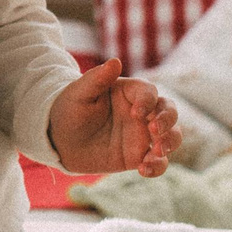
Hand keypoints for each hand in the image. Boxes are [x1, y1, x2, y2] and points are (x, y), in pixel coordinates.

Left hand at [47, 59, 178, 177]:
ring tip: (156, 151)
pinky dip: (158, 166)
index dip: (148, 102)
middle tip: (154, 130)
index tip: (136, 114)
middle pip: (169, 111)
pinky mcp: (139, 156)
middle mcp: (142, 112)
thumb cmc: (69, 110)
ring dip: (170, 142)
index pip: (150, 92)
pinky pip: (158, 162)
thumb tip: (115, 61)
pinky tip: (144, 170)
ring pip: (171, 136)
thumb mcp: (79, 93)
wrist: (60, 140)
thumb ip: (97, 78)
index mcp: (130, 92)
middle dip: (168, 120)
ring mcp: (142, 135)